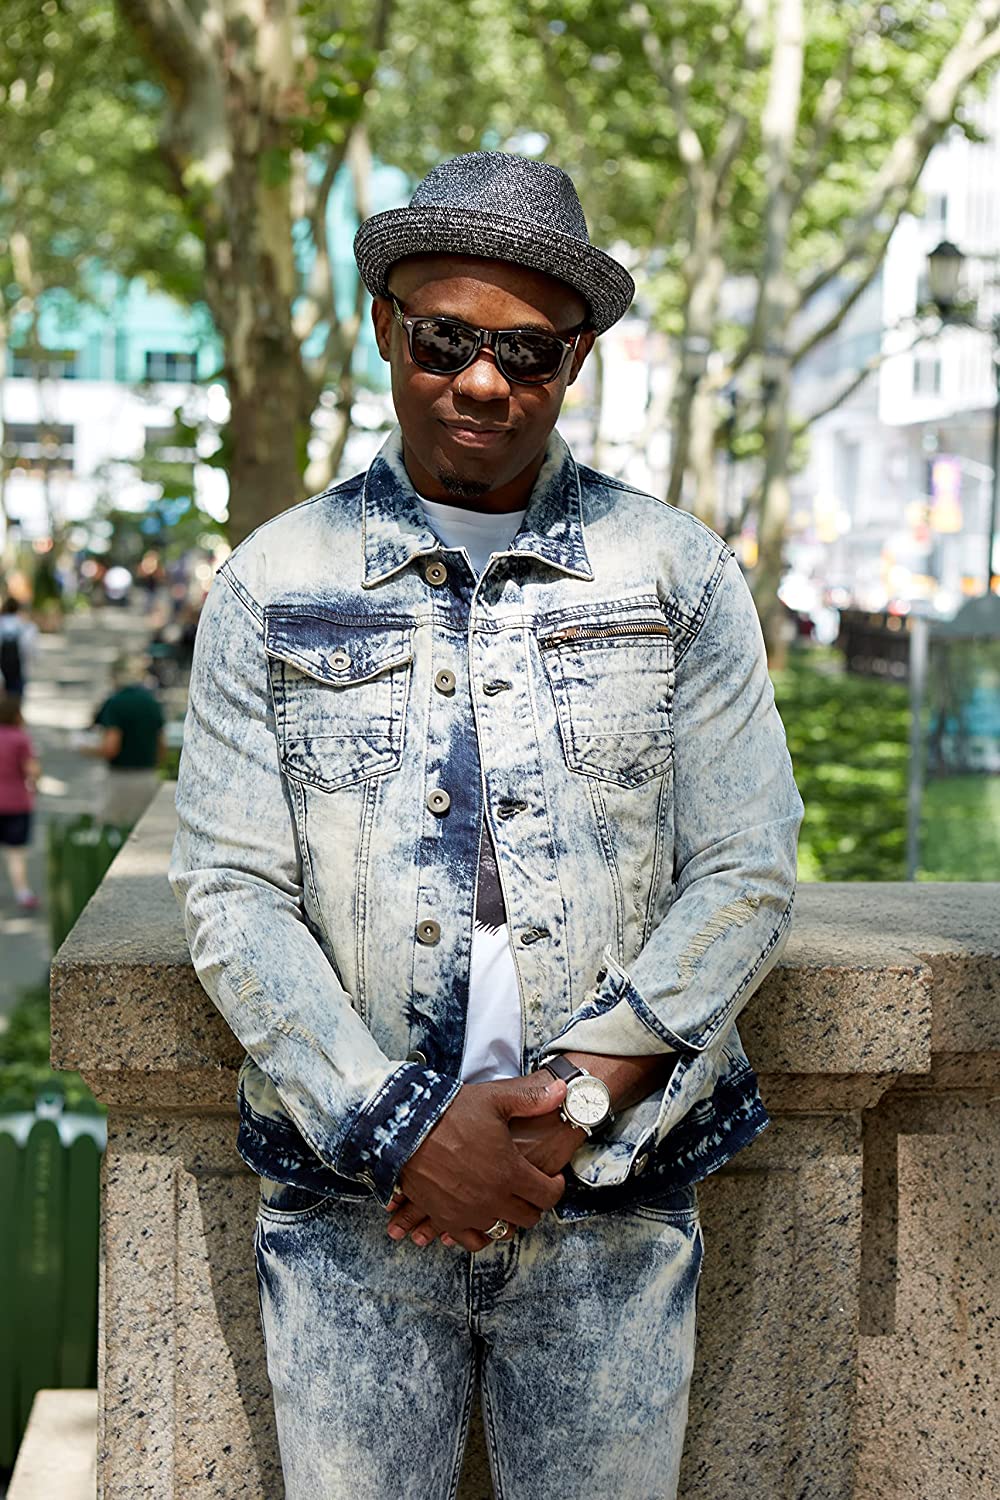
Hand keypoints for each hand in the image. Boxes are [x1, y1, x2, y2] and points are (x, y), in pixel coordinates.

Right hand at [389, 1073, 567, 1251]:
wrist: (404, 1128)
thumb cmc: (450, 1112)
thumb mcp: (495, 1099)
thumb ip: (532, 1099)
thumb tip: (564, 1089)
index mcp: (510, 1171)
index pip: (547, 1195)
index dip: (555, 1188)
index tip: (553, 1179)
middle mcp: (493, 1199)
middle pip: (528, 1217)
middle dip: (534, 1203)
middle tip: (531, 1189)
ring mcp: (469, 1213)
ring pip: (502, 1230)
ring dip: (509, 1219)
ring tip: (507, 1203)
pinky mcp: (446, 1219)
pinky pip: (471, 1241)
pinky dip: (480, 1234)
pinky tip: (482, 1221)